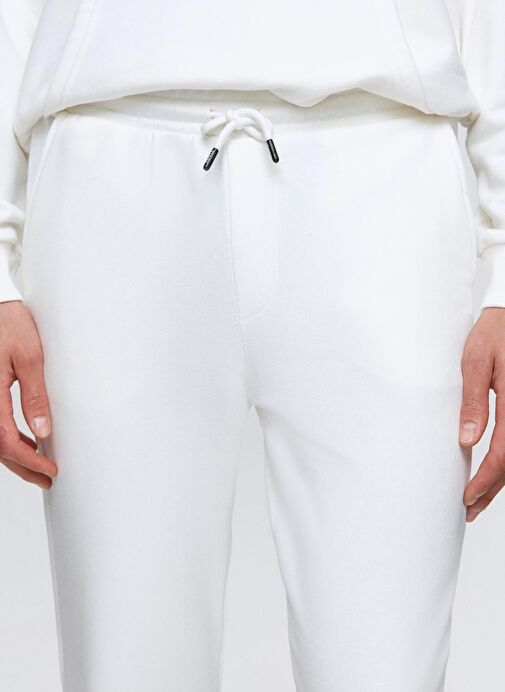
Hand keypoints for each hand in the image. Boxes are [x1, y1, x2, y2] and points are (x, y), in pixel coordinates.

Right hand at [0, 300, 56, 487]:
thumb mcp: (29, 357)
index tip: (50, 468)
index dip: (28, 459)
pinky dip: (9, 438)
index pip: (5, 440)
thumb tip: (43, 430)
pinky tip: (28, 441)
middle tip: (47, 479)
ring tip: (40, 468)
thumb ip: (35, 395)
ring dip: (15, 455)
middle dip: (22, 466)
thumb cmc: (9, 324)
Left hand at [460, 307, 504, 520]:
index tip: (466, 496)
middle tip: (468, 509)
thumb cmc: (493, 333)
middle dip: (491, 489)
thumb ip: (473, 400)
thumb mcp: (475, 361)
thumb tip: (467, 440)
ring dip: (499, 481)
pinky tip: (492, 473)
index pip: (503, 454)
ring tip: (476, 500)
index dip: (485, 479)